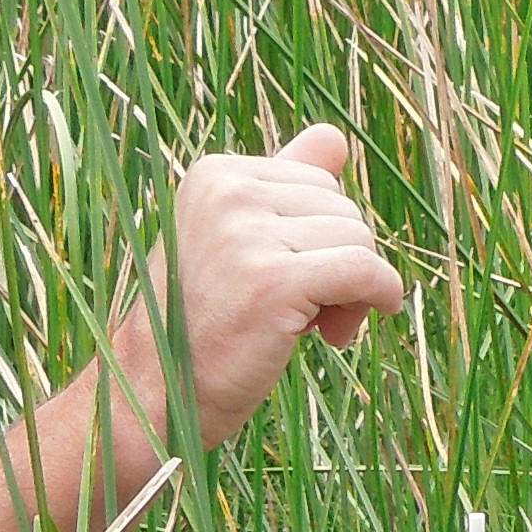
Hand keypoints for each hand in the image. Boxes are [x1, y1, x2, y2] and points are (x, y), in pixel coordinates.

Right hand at [124, 127, 405, 447]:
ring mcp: (247, 235)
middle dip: (340, 262)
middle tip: (302, 313)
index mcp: (216, 173)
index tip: (293, 279)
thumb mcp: (236, 240)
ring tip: (305, 327)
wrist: (153, 394)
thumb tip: (335, 137)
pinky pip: (365, 271)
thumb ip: (283, 186)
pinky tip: (346, 332)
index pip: (321, 180)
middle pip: (345, 209)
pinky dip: (378, 298)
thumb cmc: (201, 323)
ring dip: (352, 292)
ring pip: (360, 239)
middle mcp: (227, 192)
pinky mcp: (273, 280)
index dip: (321, 235)